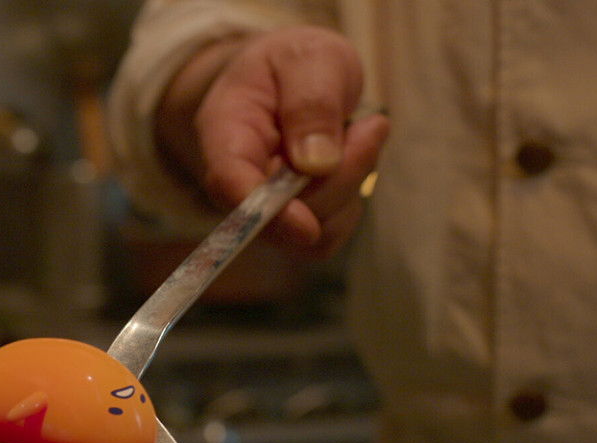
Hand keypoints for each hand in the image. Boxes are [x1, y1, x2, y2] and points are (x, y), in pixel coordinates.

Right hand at [158, 26, 388, 258]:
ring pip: (312, 230)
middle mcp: (235, 179)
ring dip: (351, 183)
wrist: (288, 75)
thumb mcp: (308, 58)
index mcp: (224, 131)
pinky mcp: (293, 221)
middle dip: (338, 179)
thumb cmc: (293, 63)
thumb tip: (318, 165)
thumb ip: (312, 104)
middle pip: (280, 215)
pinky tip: (354, 155)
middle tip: (372, 126)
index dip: (264, 211)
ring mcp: (263, 207)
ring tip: (362, 131)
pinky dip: (354, 195)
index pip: (228, 182)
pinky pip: (331, 230)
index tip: (306, 227)